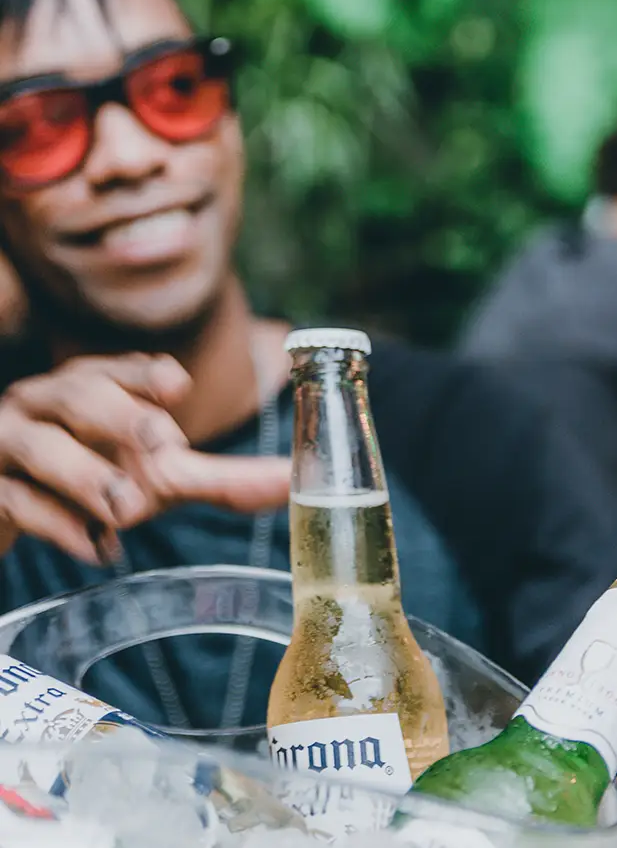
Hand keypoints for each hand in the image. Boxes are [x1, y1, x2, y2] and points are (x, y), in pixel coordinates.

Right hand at [0, 354, 290, 563]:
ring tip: (125, 509)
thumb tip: (289, 482)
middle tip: (160, 447)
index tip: (178, 387)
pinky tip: (93, 548)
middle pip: (77, 392)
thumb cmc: (94, 476)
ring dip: (84, 474)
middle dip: (118, 415)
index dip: (144, 373)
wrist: (11, 502)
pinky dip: (53, 524)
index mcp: (90, 386)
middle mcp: (48, 404)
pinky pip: (12, 499)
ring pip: (37, 444)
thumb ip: (218, 477)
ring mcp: (11, 445)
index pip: (117, 367)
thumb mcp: (153, 473)